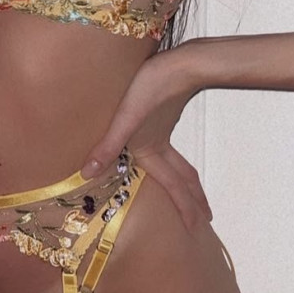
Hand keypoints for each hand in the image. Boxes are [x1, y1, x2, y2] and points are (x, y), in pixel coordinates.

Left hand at [79, 50, 212, 231]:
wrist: (178, 64)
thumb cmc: (150, 88)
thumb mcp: (125, 118)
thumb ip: (108, 146)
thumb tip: (87, 173)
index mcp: (153, 149)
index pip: (173, 186)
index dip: (184, 208)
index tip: (196, 228)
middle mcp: (161, 143)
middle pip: (184, 178)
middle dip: (194, 200)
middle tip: (206, 219)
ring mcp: (164, 128)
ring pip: (180, 161)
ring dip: (188, 181)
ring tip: (193, 191)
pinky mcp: (163, 112)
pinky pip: (171, 146)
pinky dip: (174, 158)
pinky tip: (163, 148)